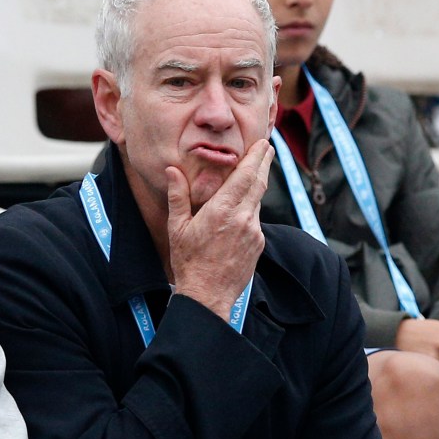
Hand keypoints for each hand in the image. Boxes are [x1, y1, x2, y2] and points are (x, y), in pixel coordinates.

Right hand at [168, 140, 271, 321]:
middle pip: (259, 183)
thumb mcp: (177, 227)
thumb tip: (172, 171)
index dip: (256, 157)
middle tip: (267, 148)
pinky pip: (255, 220)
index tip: (262, 143)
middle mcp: (243, 218)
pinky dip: (250, 209)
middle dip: (264, 163)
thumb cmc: (188, 261)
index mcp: (223, 210)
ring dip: (256, 187)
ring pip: (257, 202)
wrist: (207, 295)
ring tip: (252, 175)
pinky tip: (240, 211)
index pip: (246, 175)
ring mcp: (254, 232)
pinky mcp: (258, 244)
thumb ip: (178, 196)